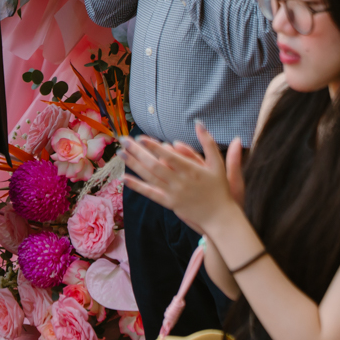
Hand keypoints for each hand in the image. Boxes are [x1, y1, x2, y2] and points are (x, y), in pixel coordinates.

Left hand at [120, 122, 239, 232]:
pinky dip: (137, 186)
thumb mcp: (218, 163)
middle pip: (154, 165)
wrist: (219, 217)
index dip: (153, 147)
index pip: (168, 156)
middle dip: (137, 152)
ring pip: (149, 177)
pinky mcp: (169, 203)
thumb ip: (208, 142)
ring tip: (120, 153)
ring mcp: (173, 193)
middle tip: (123, 140)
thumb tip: (199, 122)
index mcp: (191, 170)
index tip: (140, 137)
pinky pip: (150, 193)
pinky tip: (124, 178)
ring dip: (133, 164)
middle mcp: (179, 182)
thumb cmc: (219, 188)